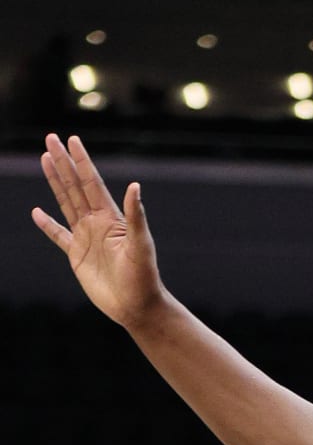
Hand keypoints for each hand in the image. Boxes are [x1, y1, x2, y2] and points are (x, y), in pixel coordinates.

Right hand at [31, 134, 166, 329]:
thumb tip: (135, 186)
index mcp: (111, 218)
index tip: (72, 140)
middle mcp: (97, 223)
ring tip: (45, 160)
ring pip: (65, 203)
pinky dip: (47, 224)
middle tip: (51, 138)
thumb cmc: (144, 277)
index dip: (81, 161)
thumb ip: (136, 216)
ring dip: (55, 182)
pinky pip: (58, 235)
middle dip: (63, 162)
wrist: (136, 306)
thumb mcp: (140, 245)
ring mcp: (86, 238)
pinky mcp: (76, 256)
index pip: (92, 183)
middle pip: (75, 186)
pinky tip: (37, 212)